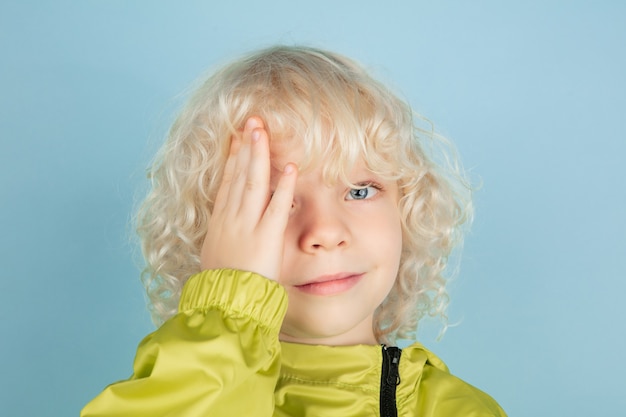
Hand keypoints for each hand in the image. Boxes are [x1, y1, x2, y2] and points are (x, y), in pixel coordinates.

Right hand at [200, 117, 296, 280]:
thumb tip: (226, 238)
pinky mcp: (266, 237)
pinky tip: (291, 166)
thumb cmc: (220, 290)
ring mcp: (247, 226)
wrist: (222, 306)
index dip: (233, 159)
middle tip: (251, 121)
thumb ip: (224, 243)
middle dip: (245, 146)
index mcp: (219, 224)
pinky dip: (283, 186)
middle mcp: (231, 219)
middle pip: (238, 175)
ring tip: (262, 130)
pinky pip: (276, 206)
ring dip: (258, 154)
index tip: (237, 140)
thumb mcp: (216, 261)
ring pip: (252, 182)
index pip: (227, 184)